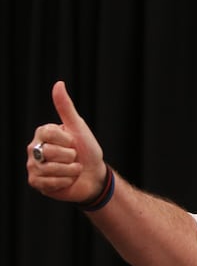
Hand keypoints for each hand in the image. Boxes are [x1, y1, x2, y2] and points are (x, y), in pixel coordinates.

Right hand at [27, 81, 105, 202]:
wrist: (93, 174)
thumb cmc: (87, 149)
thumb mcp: (78, 127)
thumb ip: (66, 107)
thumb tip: (58, 84)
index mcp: (43, 133)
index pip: (49, 133)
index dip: (67, 140)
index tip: (73, 142)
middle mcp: (34, 149)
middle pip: (49, 152)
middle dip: (70, 156)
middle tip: (74, 157)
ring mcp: (33, 166)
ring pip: (50, 169)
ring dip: (70, 170)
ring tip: (72, 169)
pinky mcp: (36, 182)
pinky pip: (49, 182)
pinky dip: (65, 181)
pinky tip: (67, 179)